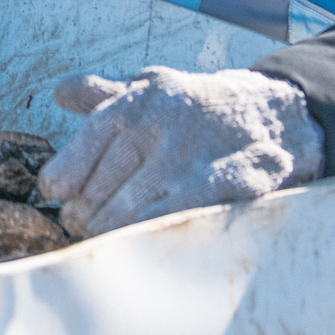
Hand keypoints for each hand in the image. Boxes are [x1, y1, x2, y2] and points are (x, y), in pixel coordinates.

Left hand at [37, 66, 324, 237]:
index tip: (59, 197)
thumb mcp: (153, 87)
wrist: (275, 115)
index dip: (65, 180)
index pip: (81, 150)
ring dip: (110, 234)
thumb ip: (105, 93)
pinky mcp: (223, 184)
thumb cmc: (197, 107)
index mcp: (136, 103)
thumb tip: (60, 93)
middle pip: (100, 191)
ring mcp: (190, 156)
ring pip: (128, 213)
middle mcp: (159, 125)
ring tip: (104, 242)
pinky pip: (170, 220)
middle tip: (82, 228)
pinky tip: (137, 247)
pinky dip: (147, 237)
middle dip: (86, 216)